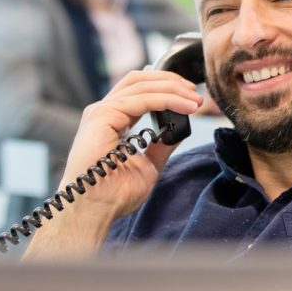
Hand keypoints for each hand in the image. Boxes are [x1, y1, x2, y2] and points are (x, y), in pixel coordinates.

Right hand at [59, 69, 203, 222]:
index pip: (138, 89)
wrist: (96, 210)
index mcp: (112, 120)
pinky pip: (141, 99)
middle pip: (139, 79)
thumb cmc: (114, 193)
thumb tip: (178, 128)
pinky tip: (185, 106)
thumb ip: (161, 144)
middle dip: (171, 81)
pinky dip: (167, 99)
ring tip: (196, 101)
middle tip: (196, 93)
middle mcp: (104, 111)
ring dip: (173, 89)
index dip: (165, 85)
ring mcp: (101, 112)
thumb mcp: (149, 164)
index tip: (190, 94)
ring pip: (141, 85)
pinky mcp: (102, 116)